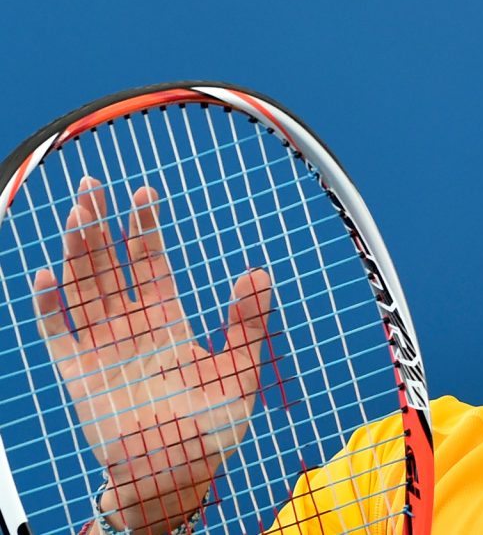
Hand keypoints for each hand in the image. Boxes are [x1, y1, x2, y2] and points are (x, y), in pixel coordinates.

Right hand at [32, 177, 271, 533]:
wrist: (178, 474)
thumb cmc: (213, 429)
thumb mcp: (240, 371)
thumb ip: (247, 324)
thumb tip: (259, 273)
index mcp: (167, 323)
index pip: (151, 265)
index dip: (145, 228)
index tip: (145, 192)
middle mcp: (131, 329)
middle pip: (110, 266)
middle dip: (102, 226)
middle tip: (94, 184)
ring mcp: (103, 349)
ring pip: (84, 289)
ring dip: (78, 252)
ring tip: (78, 212)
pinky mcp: (79, 375)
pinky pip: (58, 334)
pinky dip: (50, 307)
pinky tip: (45, 276)